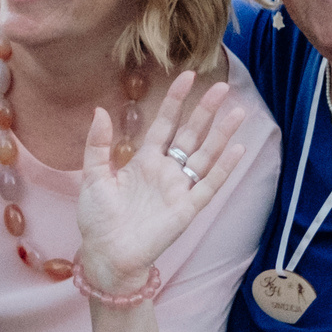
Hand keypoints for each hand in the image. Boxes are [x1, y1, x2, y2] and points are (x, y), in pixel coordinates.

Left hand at [74, 72, 245, 293]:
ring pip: (205, 156)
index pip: (165, 124)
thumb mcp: (93, 176)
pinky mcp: (187, 209)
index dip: (176, 101)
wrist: (106, 254)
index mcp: (144, 161)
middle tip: (222, 88)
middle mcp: (166, 171)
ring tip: (238, 111)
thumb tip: (100, 110)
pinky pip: (209, 185)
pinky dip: (223, 168)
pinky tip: (237, 148)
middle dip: (205, 111)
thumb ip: (97, 144)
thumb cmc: (98, 218)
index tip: (187, 76)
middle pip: (191, 135)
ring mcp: (178, 189)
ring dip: (221, 134)